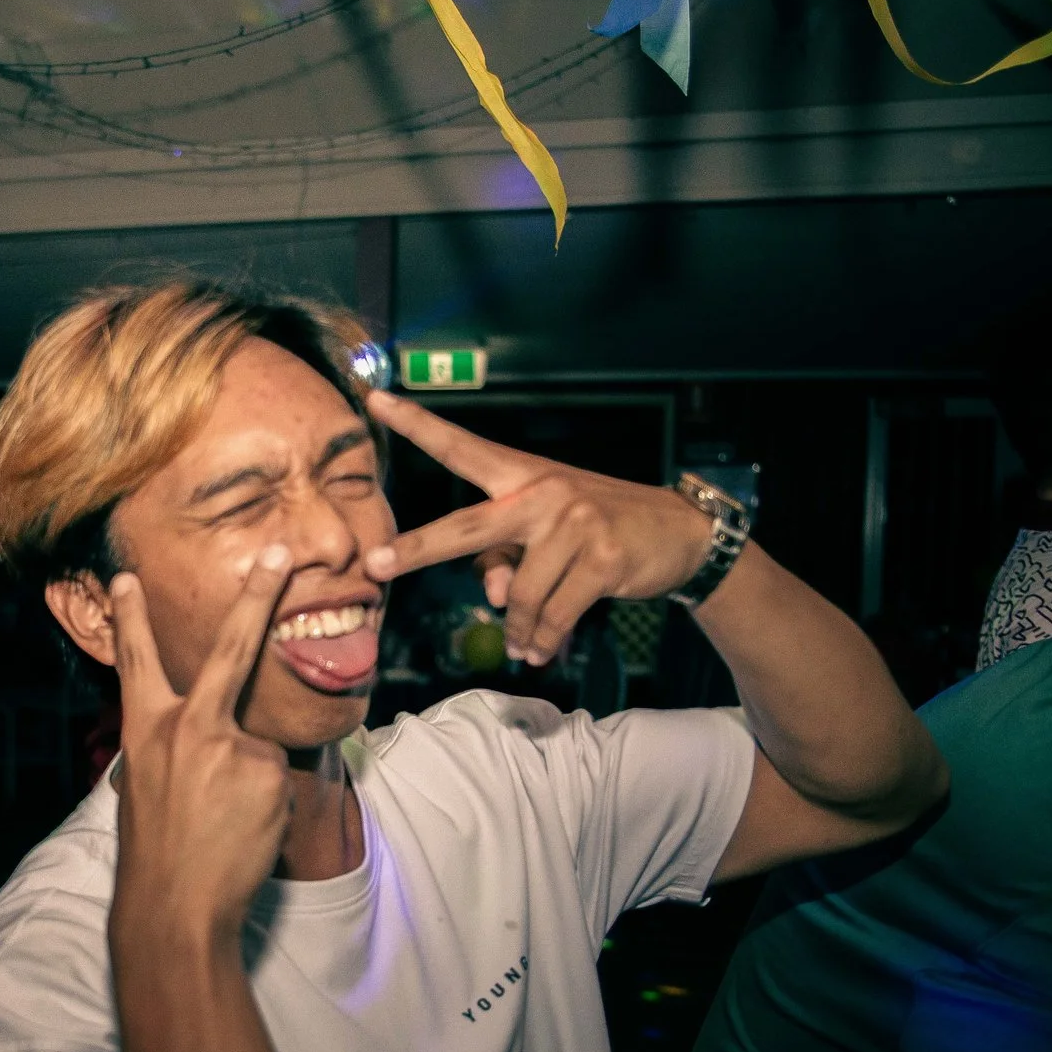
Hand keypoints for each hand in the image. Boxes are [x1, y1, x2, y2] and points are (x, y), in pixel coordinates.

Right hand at [110, 547, 296, 941]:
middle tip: (282, 555)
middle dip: (257, 595)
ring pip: (257, 746)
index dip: (131, 617)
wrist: (173, 905)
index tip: (125, 577)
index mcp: (145, 729)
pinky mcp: (267, 770)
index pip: (136, 661)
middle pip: (231, 648)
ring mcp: (230, 745)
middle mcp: (187, 726)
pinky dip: (266, 802)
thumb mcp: (145, 785)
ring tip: (222, 824)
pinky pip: (276, 776)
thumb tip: (219, 732)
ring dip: (249, 782)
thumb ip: (176, 745)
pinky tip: (243, 830)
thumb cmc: (157, 852)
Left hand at [363, 389, 711, 663]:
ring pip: (520, 594)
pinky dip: (543, 639)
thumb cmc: (598, 529)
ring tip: (522, 646)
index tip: (375, 399)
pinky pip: (554, 613)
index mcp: (521, 475)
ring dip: (518, 628)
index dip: (418, 424)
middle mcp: (542, 492)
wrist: (677, 532)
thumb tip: (497, 597)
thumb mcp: (549, 533)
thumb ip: (507, 559)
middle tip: (374, 565)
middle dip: (417, 549)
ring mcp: (574, 522)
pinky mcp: (602, 558)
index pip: (461, 446)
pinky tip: (538, 652)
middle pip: (467, 527)